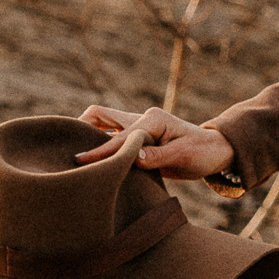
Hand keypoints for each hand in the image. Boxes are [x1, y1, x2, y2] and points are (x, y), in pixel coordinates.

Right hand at [76, 105, 236, 180]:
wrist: (215, 151)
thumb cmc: (201, 153)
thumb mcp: (183, 157)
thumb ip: (158, 157)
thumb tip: (134, 158)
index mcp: (153, 120)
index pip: (120, 137)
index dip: (100, 151)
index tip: (80, 163)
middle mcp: (142, 118)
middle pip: (101, 114)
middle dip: (80, 127)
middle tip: (63, 148)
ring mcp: (139, 126)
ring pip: (102, 122)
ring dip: (86, 133)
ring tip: (70, 152)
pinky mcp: (138, 137)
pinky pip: (111, 135)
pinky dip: (97, 142)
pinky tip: (88, 158)